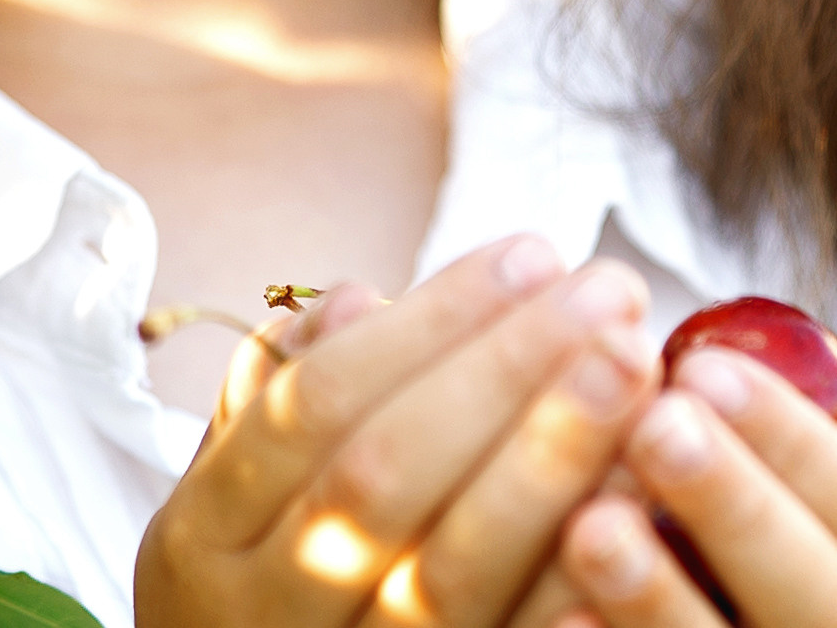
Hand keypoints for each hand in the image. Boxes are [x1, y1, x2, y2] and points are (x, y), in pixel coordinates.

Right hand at [134, 235, 659, 625]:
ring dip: (551, 464)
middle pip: (385, 480)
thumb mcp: (232, 487)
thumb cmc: (253, 577)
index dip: (427, 326)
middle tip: (606, 292)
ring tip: (635, 367)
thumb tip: (362, 299)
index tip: (532, 252)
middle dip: (503, 373)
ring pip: (450, 575)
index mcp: (206, 530)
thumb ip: (288, 389)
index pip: (316, 403)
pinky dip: (565, 586)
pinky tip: (637, 509)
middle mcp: (266, 607)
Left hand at [545, 342, 836, 621]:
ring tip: (592, 527)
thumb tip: (741, 346)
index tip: (703, 370)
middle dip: (733, 508)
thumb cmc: (774, 517)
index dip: (788, 442)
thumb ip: (794, 419)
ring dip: (658, 599)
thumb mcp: (796, 471)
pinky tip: (566, 621)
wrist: (763, 606)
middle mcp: (825, 622)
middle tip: (656, 428)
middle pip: (808, 593)